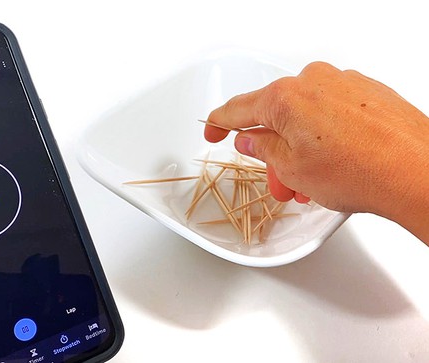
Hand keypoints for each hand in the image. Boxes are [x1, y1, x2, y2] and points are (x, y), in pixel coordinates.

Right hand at [205, 61, 428, 242]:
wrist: (418, 172)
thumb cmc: (361, 171)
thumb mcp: (292, 170)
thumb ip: (262, 148)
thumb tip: (250, 139)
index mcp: (285, 97)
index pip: (237, 109)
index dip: (218, 124)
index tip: (212, 132)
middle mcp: (313, 81)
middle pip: (275, 115)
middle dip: (272, 151)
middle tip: (278, 180)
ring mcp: (343, 83)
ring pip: (304, 116)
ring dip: (298, 148)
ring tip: (311, 181)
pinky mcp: (366, 91)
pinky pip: (330, 111)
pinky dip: (322, 135)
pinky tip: (333, 161)